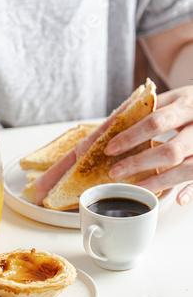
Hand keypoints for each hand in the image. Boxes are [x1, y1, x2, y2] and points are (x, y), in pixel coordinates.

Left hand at [104, 85, 192, 205]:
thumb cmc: (192, 103)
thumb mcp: (175, 97)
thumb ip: (151, 108)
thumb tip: (116, 122)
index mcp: (185, 106)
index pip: (155, 123)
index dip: (131, 137)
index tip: (111, 149)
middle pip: (170, 151)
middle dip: (140, 163)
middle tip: (116, 171)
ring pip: (186, 168)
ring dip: (160, 181)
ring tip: (138, 187)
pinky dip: (191, 191)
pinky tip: (177, 199)